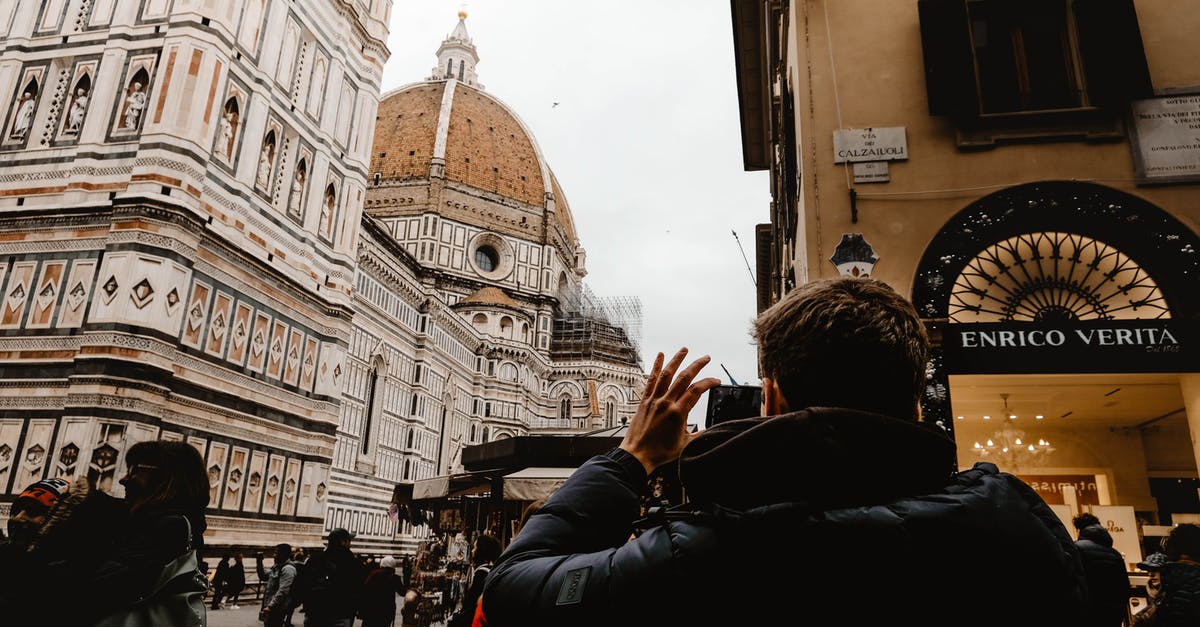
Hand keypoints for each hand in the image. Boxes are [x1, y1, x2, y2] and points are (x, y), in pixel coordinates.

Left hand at [620, 348, 720, 472]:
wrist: (637, 455)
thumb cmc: (660, 452)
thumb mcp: (685, 445)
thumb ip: (700, 435)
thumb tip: (712, 430)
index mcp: (678, 413)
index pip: (696, 391)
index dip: (708, 383)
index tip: (716, 381)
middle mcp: (666, 403)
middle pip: (684, 378)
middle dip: (697, 365)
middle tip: (706, 358)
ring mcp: (654, 400)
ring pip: (667, 375)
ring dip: (676, 360)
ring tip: (684, 349)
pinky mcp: (644, 400)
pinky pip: (651, 380)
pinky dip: (656, 367)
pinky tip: (660, 356)